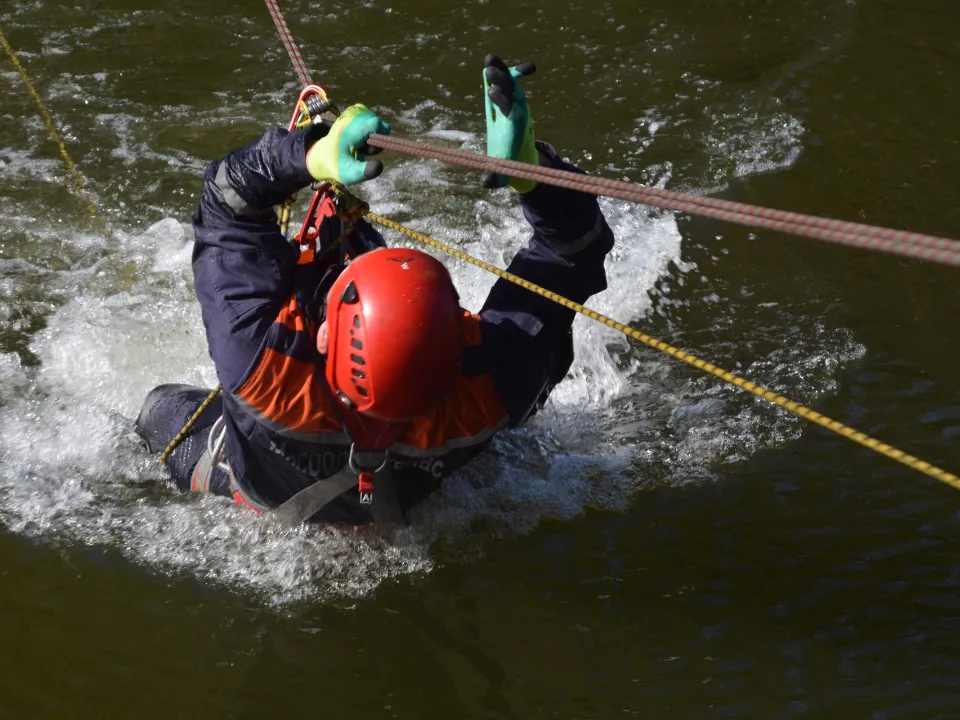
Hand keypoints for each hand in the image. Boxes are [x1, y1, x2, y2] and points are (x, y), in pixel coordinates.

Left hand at [306, 104, 391, 184]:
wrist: (322, 156)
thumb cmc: (336, 166)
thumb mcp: (349, 174)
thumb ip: (365, 171)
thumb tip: (380, 165)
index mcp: (347, 132)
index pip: (374, 123)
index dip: (381, 135)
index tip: (373, 149)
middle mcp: (348, 117)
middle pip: (375, 121)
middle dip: (376, 136)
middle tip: (365, 150)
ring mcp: (348, 113)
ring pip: (372, 118)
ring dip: (372, 132)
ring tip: (362, 144)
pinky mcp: (350, 112)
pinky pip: (367, 115)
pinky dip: (368, 126)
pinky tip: (362, 136)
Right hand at [482, 54, 537, 192]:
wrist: (522, 150)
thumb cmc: (510, 160)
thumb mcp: (503, 169)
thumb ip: (495, 176)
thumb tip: (484, 183)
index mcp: (515, 126)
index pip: (510, 111)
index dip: (502, 102)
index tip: (491, 93)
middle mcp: (518, 110)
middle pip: (511, 93)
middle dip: (501, 82)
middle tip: (489, 72)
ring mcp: (516, 101)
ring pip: (510, 82)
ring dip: (501, 70)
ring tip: (489, 58)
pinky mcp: (512, 95)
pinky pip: (511, 78)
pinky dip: (508, 68)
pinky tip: (494, 58)